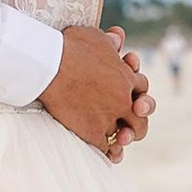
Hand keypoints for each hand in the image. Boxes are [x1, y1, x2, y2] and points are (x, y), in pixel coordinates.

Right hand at [39, 25, 150, 162]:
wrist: (50, 66)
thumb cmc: (69, 47)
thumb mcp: (94, 37)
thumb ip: (108, 42)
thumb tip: (117, 38)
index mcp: (126, 78)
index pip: (142, 88)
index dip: (136, 91)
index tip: (127, 94)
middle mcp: (123, 100)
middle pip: (141, 118)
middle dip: (137, 120)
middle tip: (130, 125)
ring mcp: (109, 118)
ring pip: (126, 136)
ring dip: (124, 138)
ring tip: (120, 140)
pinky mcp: (92, 132)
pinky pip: (106, 149)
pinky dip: (109, 152)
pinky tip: (108, 154)